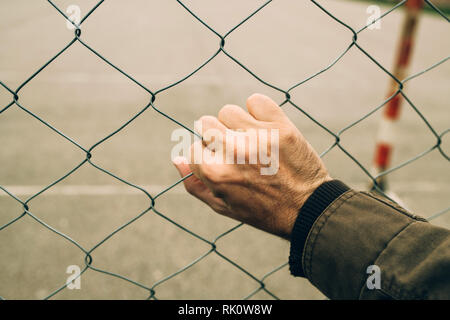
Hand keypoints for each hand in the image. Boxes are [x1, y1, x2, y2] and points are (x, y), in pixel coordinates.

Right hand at [173, 93, 330, 238]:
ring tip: (251, 140)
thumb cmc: (262, 210)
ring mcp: (257, 136)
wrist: (307, 207)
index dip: (207, 155)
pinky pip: (255, 101)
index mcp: (216, 173)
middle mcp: (233, 151)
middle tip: (236, 151)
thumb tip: (177, 157)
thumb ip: (194, 183)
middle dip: (217, 136)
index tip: (223, 163)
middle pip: (206, 124)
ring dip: (236, 123)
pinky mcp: (280, 125)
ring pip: (228, 111)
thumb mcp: (223, 206)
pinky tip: (265, 127)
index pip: (194, 146)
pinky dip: (258, 110)